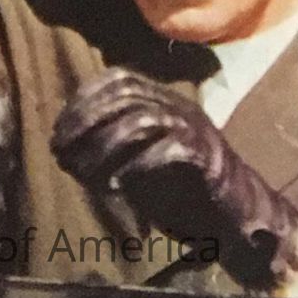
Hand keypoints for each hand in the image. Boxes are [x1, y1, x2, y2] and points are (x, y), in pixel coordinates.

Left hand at [51, 67, 297, 287]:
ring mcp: (197, 130)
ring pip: (142, 121)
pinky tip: (113, 186)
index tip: (58, 128)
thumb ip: (112, 150)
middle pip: (126, 96)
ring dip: (102, 146)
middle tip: (60, 150)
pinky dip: (134, 168)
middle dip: (84, 122)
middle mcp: (182, 108)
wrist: (238, 217)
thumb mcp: (140, 163)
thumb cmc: (186, 194)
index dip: (84, 99)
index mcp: (167, 102)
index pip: (121, 79)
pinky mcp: (209, 159)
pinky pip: (168, 151)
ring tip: (80, 171)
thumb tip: (67, 149)